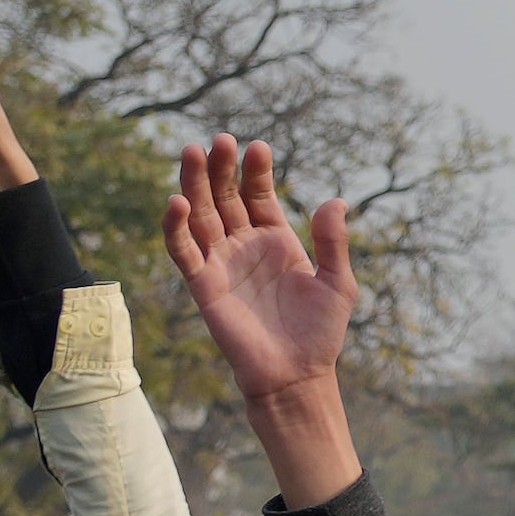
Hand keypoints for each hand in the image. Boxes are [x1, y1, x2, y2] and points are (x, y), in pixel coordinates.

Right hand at [163, 137, 362, 500]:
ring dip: (194, 184)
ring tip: (194, 152)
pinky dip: (176, 226)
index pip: (259, 195)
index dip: (257, 172)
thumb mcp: (338, 284)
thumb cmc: (320, 334)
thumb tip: (336, 200)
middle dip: (221, 168)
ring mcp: (221, 263)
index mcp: (275, 241)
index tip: (258, 146)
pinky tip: (176, 200)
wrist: (298, 376)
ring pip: (200, 214)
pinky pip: (183, 250)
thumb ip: (334, 243)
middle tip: (221, 140)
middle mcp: (244, 246)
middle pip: (224, 197)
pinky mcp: (204, 285)